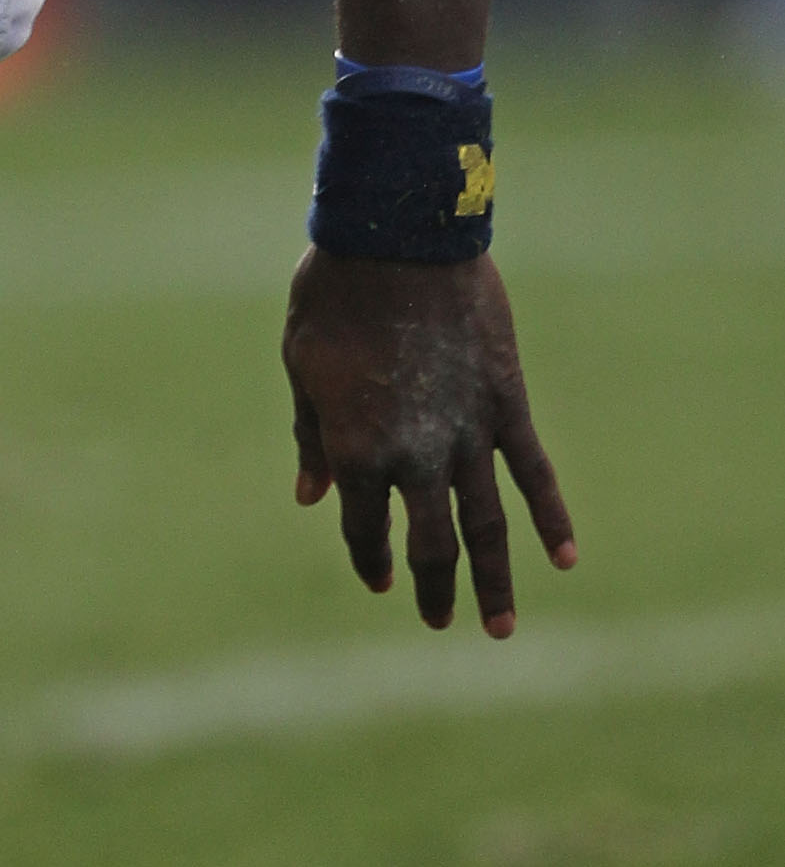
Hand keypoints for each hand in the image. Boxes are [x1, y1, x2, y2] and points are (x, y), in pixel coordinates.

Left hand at [282, 247, 575, 636]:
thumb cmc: (333, 295)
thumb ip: (311, 435)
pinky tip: (566, 559)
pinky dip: (552, 518)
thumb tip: (309, 494)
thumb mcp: (301, 365)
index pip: (362, 527)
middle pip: (428, 544)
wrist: (396, 237)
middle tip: (437, 619)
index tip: (376, 578)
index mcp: (355, 448)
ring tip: (498, 629)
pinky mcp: (506, 403)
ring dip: (493, 581)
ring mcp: (467, 433)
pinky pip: (534, 474)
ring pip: (486, 526)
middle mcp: (413, 455)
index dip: (367, 558)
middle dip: (431, 586)